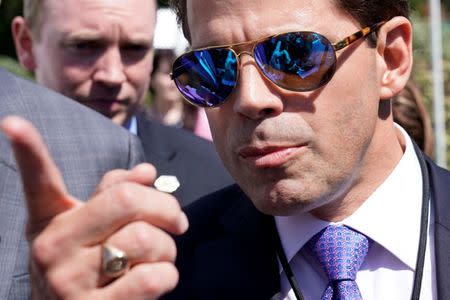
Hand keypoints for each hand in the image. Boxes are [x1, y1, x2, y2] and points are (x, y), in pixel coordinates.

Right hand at [0, 116, 187, 299]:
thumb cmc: (92, 267)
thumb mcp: (92, 229)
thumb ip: (116, 195)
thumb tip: (148, 171)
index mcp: (51, 222)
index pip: (40, 182)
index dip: (28, 150)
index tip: (11, 123)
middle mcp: (52, 248)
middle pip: (127, 201)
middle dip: (167, 207)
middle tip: (177, 221)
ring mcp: (69, 283)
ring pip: (144, 239)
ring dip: (168, 247)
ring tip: (160, 255)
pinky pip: (152, 278)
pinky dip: (168, 275)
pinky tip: (157, 279)